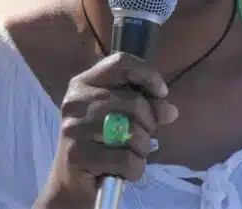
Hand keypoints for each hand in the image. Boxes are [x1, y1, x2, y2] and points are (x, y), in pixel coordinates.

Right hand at [36, 52, 178, 207]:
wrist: (71, 180)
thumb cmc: (101, 142)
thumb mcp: (123, 117)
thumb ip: (147, 107)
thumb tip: (170, 111)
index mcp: (85, 82)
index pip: (121, 62)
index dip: (148, 74)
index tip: (161, 92)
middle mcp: (76, 100)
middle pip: (134, 101)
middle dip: (150, 123)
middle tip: (143, 136)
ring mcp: (74, 127)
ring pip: (133, 132)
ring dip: (143, 148)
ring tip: (132, 153)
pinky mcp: (77, 154)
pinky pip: (126, 159)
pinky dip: (135, 168)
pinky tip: (126, 170)